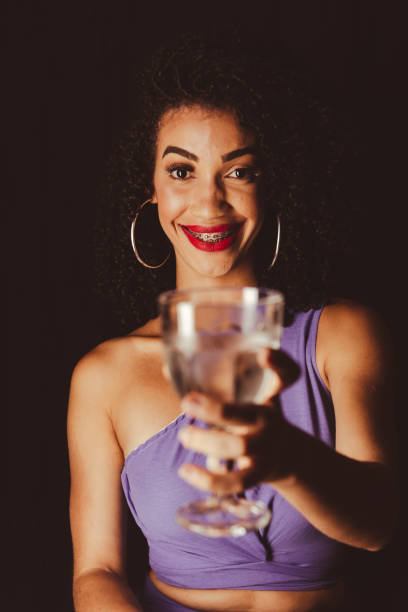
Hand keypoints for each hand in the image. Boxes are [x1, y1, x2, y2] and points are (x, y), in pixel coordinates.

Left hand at [177, 348, 299, 493]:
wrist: (285, 454)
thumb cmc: (255, 415)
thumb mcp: (250, 393)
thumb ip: (216, 380)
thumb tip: (167, 369)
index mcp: (269, 395)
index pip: (287, 374)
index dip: (278, 363)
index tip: (262, 353)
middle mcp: (269, 420)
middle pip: (247, 415)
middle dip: (216, 410)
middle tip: (187, 402)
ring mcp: (264, 448)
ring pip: (238, 448)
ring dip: (206, 441)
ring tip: (184, 435)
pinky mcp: (257, 473)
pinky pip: (236, 481)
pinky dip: (209, 480)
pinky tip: (185, 470)